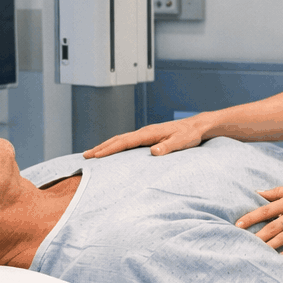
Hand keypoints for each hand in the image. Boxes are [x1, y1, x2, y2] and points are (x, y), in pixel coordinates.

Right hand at [84, 116, 208, 157]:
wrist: (196, 126)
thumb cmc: (189, 134)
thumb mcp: (181, 142)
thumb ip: (167, 147)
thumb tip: (153, 152)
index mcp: (149, 133)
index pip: (124, 142)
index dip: (109, 149)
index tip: (96, 155)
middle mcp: (144, 132)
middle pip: (118, 139)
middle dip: (101, 147)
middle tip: (86, 156)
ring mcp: (145, 134)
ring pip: (121, 139)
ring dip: (106, 146)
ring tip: (93, 153)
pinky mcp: (148, 137)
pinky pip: (127, 141)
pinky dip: (116, 145)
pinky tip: (113, 151)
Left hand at [235, 177, 282, 255]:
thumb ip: (279, 191)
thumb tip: (259, 192)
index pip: (265, 210)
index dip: (250, 218)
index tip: (238, 225)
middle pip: (271, 227)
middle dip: (255, 236)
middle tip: (241, 244)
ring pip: (282, 239)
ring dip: (268, 247)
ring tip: (255, 254)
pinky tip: (278, 260)